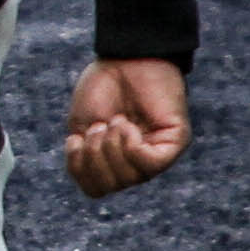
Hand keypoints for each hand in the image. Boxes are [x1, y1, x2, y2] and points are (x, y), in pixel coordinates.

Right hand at [65, 56, 188, 196]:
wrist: (124, 60)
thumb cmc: (102, 88)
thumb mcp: (81, 128)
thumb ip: (85, 160)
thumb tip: (97, 190)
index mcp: (113, 161)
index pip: (95, 189)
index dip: (79, 169)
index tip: (74, 138)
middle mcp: (137, 163)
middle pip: (109, 187)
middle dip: (94, 156)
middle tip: (98, 126)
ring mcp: (156, 153)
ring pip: (128, 178)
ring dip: (111, 147)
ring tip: (114, 121)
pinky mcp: (174, 142)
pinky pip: (149, 164)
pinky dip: (130, 146)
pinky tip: (127, 125)